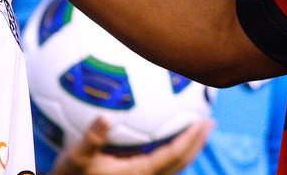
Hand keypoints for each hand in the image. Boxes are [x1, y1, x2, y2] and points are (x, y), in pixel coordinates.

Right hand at [50, 116, 212, 174]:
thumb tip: (104, 118)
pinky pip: (163, 164)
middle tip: (209, 121)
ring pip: (174, 166)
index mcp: (139, 173)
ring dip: (189, 147)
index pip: (173, 155)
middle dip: (198, 142)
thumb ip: (92, 139)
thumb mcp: (77, 157)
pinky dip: (173, 150)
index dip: (191, 139)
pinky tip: (168, 135)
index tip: (204, 121)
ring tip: (197, 128)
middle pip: (181, 162)